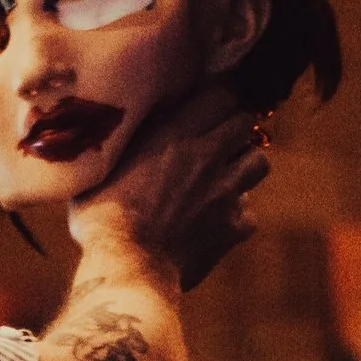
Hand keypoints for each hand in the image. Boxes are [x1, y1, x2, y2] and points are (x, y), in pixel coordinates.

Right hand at [72, 87, 271, 290]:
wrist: (127, 266)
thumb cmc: (101, 216)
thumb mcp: (101, 168)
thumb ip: (121, 147)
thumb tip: (111, 134)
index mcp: (175, 133)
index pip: (222, 93)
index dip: (218, 98)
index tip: (206, 105)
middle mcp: (208, 155)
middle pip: (245, 122)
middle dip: (234, 128)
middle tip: (215, 140)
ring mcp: (226, 192)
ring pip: (259, 162)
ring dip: (244, 165)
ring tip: (223, 176)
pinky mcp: (232, 228)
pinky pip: (249, 213)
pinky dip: (236, 216)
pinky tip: (215, 221)